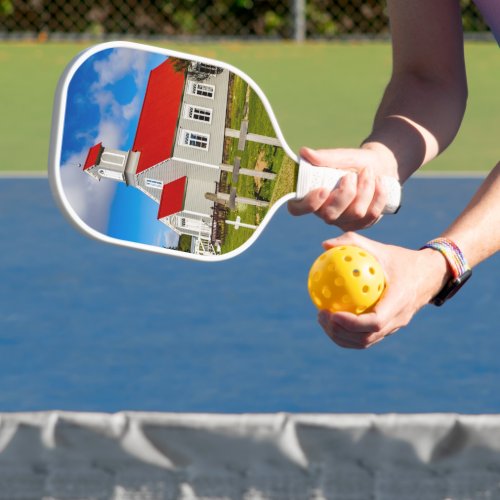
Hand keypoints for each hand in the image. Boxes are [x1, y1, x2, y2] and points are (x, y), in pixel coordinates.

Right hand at [288, 145, 397, 230]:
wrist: (379, 166)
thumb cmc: (353, 162)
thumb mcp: (341, 156)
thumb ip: (324, 157)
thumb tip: (304, 152)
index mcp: (311, 196)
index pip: (297, 209)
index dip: (308, 204)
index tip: (323, 189)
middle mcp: (324, 212)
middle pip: (330, 215)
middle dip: (346, 193)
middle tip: (351, 175)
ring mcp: (343, 221)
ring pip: (355, 213)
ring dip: (365, 189)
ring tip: (368, 172)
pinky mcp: (361, 224)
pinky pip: (371, 215)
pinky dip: (378, 195)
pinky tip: (379, 182)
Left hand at [316, 232, 449, 348]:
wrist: (429, 275)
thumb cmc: (401, 259)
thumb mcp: (380, 248)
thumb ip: (353, 243)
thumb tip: (324, 245)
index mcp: (399, 301)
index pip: (375, 322)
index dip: (352, 323)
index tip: (332, 313)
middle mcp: (398, 319)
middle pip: (366, 338)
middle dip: (340, 332)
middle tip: (321, 315)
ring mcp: (394, 327)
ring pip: (365, 342)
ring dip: (341, 336)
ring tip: (322, 319)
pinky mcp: (389, 329)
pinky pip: (366, 337)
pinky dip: (347, 333)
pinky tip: (331, 318)